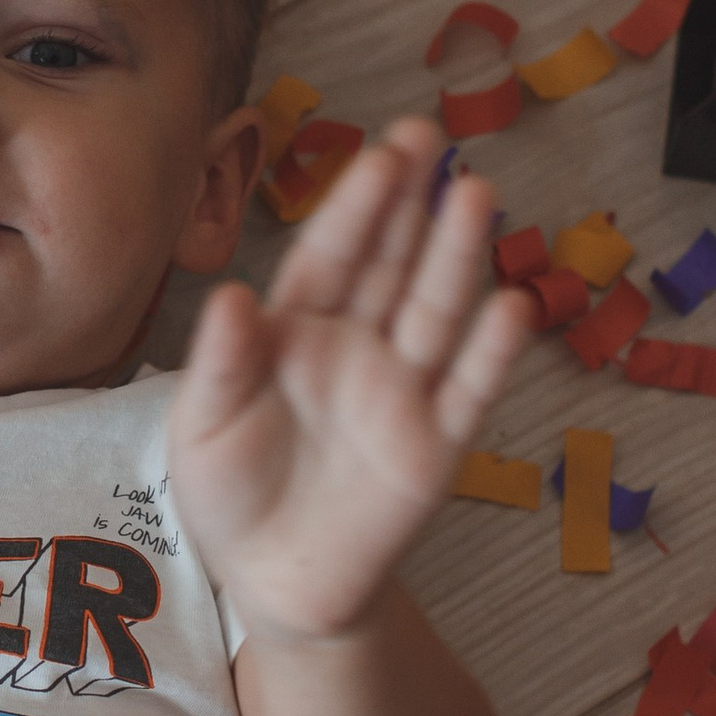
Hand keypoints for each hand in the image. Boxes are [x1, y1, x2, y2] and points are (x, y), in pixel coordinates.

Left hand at [169, 120, 535, 646]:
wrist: (276, 581)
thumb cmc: (230, 492)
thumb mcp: (204, 426)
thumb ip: (222, 363)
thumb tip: (232, 295)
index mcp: (295, 332)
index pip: (331, 255)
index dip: (356, 206)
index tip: (380, 155)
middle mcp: (356, 347)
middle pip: (389, 264)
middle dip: (411, 202)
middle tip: (433, 134)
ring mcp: (401, 392)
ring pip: (435, 310)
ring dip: (456, 255)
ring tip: (477, 193)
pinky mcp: (435, 446)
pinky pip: (468, 391)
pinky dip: (492, 352)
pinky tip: (511, 305)